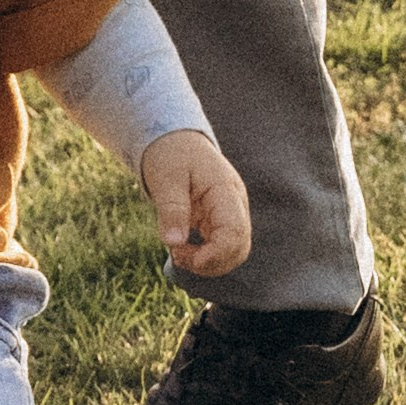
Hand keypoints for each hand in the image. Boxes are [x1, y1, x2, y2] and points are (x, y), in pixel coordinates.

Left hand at [140, 130, 251, 277]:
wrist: (177, 141)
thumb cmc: (172, 155)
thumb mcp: (166, 178)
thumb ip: (172, 209)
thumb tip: (173, 243)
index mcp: (225, 190)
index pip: (235, 231)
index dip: (216, 254)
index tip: (189, 260)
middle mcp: (235, 205)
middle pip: (239, 248)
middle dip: (211, 263)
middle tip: (177, 254)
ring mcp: (231, 214)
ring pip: (234, 253)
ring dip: (208, 263)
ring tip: (178, 252)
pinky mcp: (222, 222)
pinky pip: (222, 248)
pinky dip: (205, 257)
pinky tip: (182, 249)